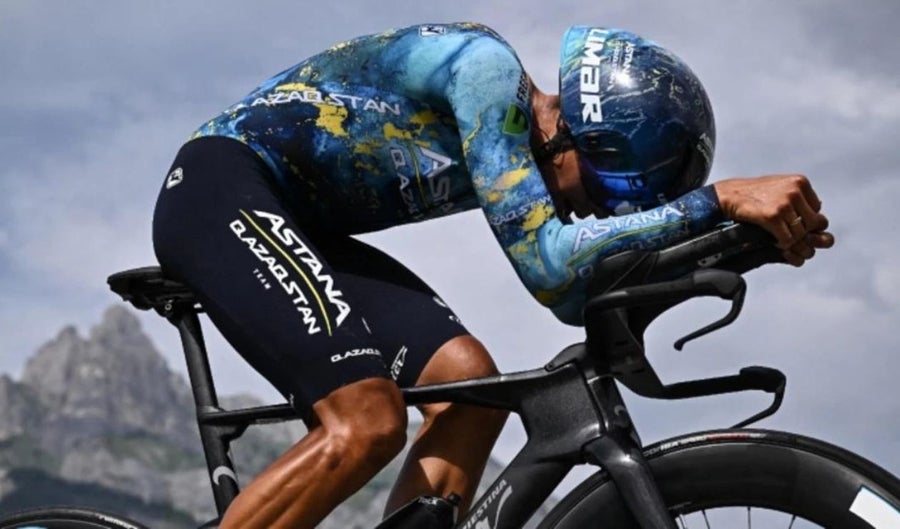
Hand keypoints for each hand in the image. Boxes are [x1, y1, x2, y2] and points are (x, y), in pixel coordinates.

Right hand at [714, 175, 834, 266]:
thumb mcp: (780, 186)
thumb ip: (799, 196)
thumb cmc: (753, 193)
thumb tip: (820, 214)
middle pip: (812, 223)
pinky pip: (787, 239)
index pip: (817, 210)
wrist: (728, 195)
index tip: (791, 223)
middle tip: (787, 234)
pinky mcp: (772, 216)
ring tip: (779, 236)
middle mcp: (795, 191)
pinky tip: (774, 240)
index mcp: (800, 182)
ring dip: (790, 239)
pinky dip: (782, 244)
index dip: (804, 220)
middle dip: (800, 232)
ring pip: (800, 233)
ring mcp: (784, 203)